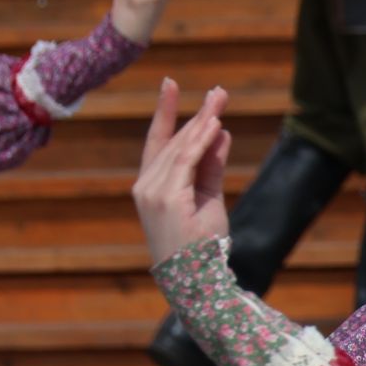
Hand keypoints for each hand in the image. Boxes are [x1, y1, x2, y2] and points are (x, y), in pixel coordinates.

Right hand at [134, 78, 231, 264]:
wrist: (198, 280)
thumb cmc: (202, 245)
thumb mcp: (209, 198)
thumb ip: (211, 166)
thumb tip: (220, 132)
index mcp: (152, 187)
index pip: (158, 142)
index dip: (164, 113)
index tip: (169, 84)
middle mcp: (146, 186)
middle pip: (173, 141)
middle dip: (197, 115)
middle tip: (219, 92)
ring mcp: (152, 192)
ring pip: (181, 148)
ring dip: (202, 122)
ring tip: (220, 99)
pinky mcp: (165, 198)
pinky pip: (186, 162)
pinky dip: (200, 141)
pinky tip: (214, 124)